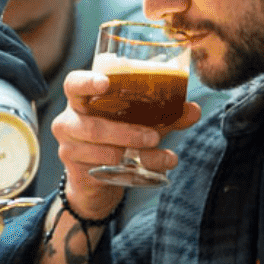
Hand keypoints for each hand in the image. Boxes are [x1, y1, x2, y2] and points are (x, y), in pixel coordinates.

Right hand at [52, 68, 196, 217]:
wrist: (98, 180)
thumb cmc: (117, 140)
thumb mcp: (141, 124)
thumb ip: (165, 115)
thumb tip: (194, 110)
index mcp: (82, 100)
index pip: (74, 84)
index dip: (88, 82)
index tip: (106, 84)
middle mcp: (70, 120)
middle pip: (93, 124)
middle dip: (126, 131)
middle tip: (153, 136)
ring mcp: (69, 145)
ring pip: (100, 148)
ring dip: (131, 149)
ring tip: (157, 151)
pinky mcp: (75, 168)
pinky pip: (103, 166)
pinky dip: (130, 167)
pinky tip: (150, 167)